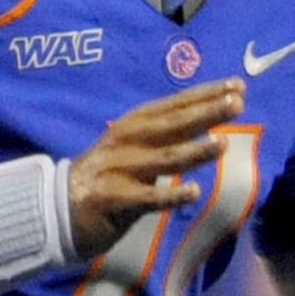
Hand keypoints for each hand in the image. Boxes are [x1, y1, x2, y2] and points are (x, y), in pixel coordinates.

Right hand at [65, 78, 244, 257]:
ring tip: (222, 144)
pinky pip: (146, 198)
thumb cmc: (104, 179)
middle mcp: (125, 141)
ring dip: (193, 152)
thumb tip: (205, 122)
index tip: (237, 85)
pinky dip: (170, 196)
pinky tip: (193, 192)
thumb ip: (162, 137)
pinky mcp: (112, 200)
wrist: (57, 210)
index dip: (205, 94)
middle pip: (171, 125)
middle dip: (205, 113)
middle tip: (236, 103)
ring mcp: (118, 170)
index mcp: (132, 125)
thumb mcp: (130, 149)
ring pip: (162, 159)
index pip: (174, 105)